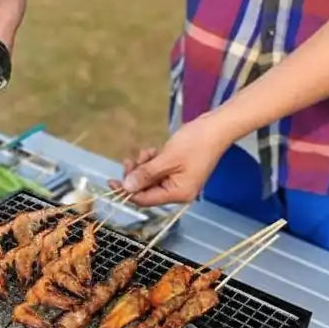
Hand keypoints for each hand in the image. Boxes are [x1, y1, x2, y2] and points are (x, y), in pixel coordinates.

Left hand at [107, 115, 233, 206]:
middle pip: (146, 189)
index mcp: (177, 193)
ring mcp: (179, 180)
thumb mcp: (166, 159)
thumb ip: (145, 175)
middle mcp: (178, 191)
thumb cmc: (195, 143)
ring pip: (150, 178)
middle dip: (136, 174)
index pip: (144, 200)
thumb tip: (126, 187)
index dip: (126, 191)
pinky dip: (152, 161)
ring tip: (148, 151)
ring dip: (144, 165)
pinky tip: (154, 150)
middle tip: (131, 159)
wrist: (217, 127)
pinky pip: (158, 170)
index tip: (111, 181)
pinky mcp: (179, 170)